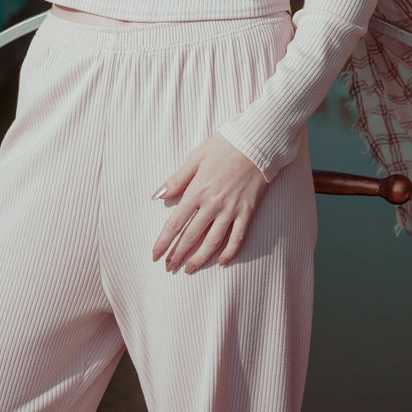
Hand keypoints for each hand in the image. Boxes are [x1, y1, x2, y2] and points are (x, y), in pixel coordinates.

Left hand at [151, 133, 267, 272]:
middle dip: (178, 254)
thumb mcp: (195, 157)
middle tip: (169, 268)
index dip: (164, 242)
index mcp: (197, 191)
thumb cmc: (224, 146)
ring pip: (213, 242)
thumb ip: (177, 179)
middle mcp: (212, 204)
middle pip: (191, 236)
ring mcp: (231, 210)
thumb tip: (158, 196)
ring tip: (190, 269)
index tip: (156, 256)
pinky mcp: (247, 212)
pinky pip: (237, 237)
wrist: (256, 143)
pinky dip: (230, 252)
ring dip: (200, 258)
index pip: (175, 223)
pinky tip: (221, 261)